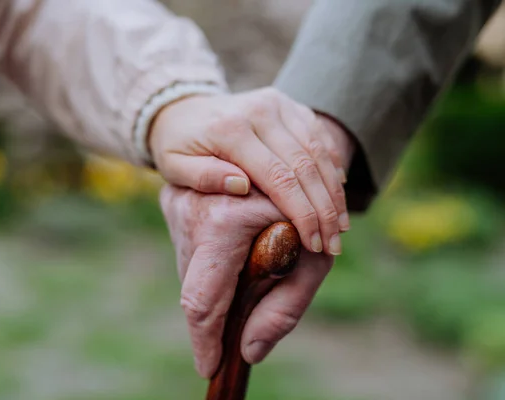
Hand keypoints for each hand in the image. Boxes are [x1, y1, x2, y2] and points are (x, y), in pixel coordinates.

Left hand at [149, 87, 349, 255]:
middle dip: (324, 209)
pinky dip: (332, 166)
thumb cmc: (177, 146)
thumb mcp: (175, 167)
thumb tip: (242, 186)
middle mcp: (260, 111)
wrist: (183, 107)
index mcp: (231, 130)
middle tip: (333, 245)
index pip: (278, 177)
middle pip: (305, 165)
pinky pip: (318, 136)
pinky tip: (338, 195)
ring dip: (334, 192)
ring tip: (340, 227)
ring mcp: (278, 104)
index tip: (313, 244)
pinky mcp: (289, 104)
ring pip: (318, 151)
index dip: (301, 213)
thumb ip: (205, 177)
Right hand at [159, 184, 333, 378]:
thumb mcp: (314, 262)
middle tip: (234, 329)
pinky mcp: (171, 198)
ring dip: (213, 288)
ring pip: (188, 271)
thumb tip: (249, 350)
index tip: (209, 368)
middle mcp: (193, 209)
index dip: (205, 341)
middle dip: (213, 317)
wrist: (287, 158)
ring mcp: (176, 201)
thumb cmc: (309, 213)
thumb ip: (286, 309)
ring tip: (247, 271)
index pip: (203, 299)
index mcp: (226, 222)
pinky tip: (233, 256)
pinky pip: (186, 252)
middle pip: (193, 288)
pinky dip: (207, 266)